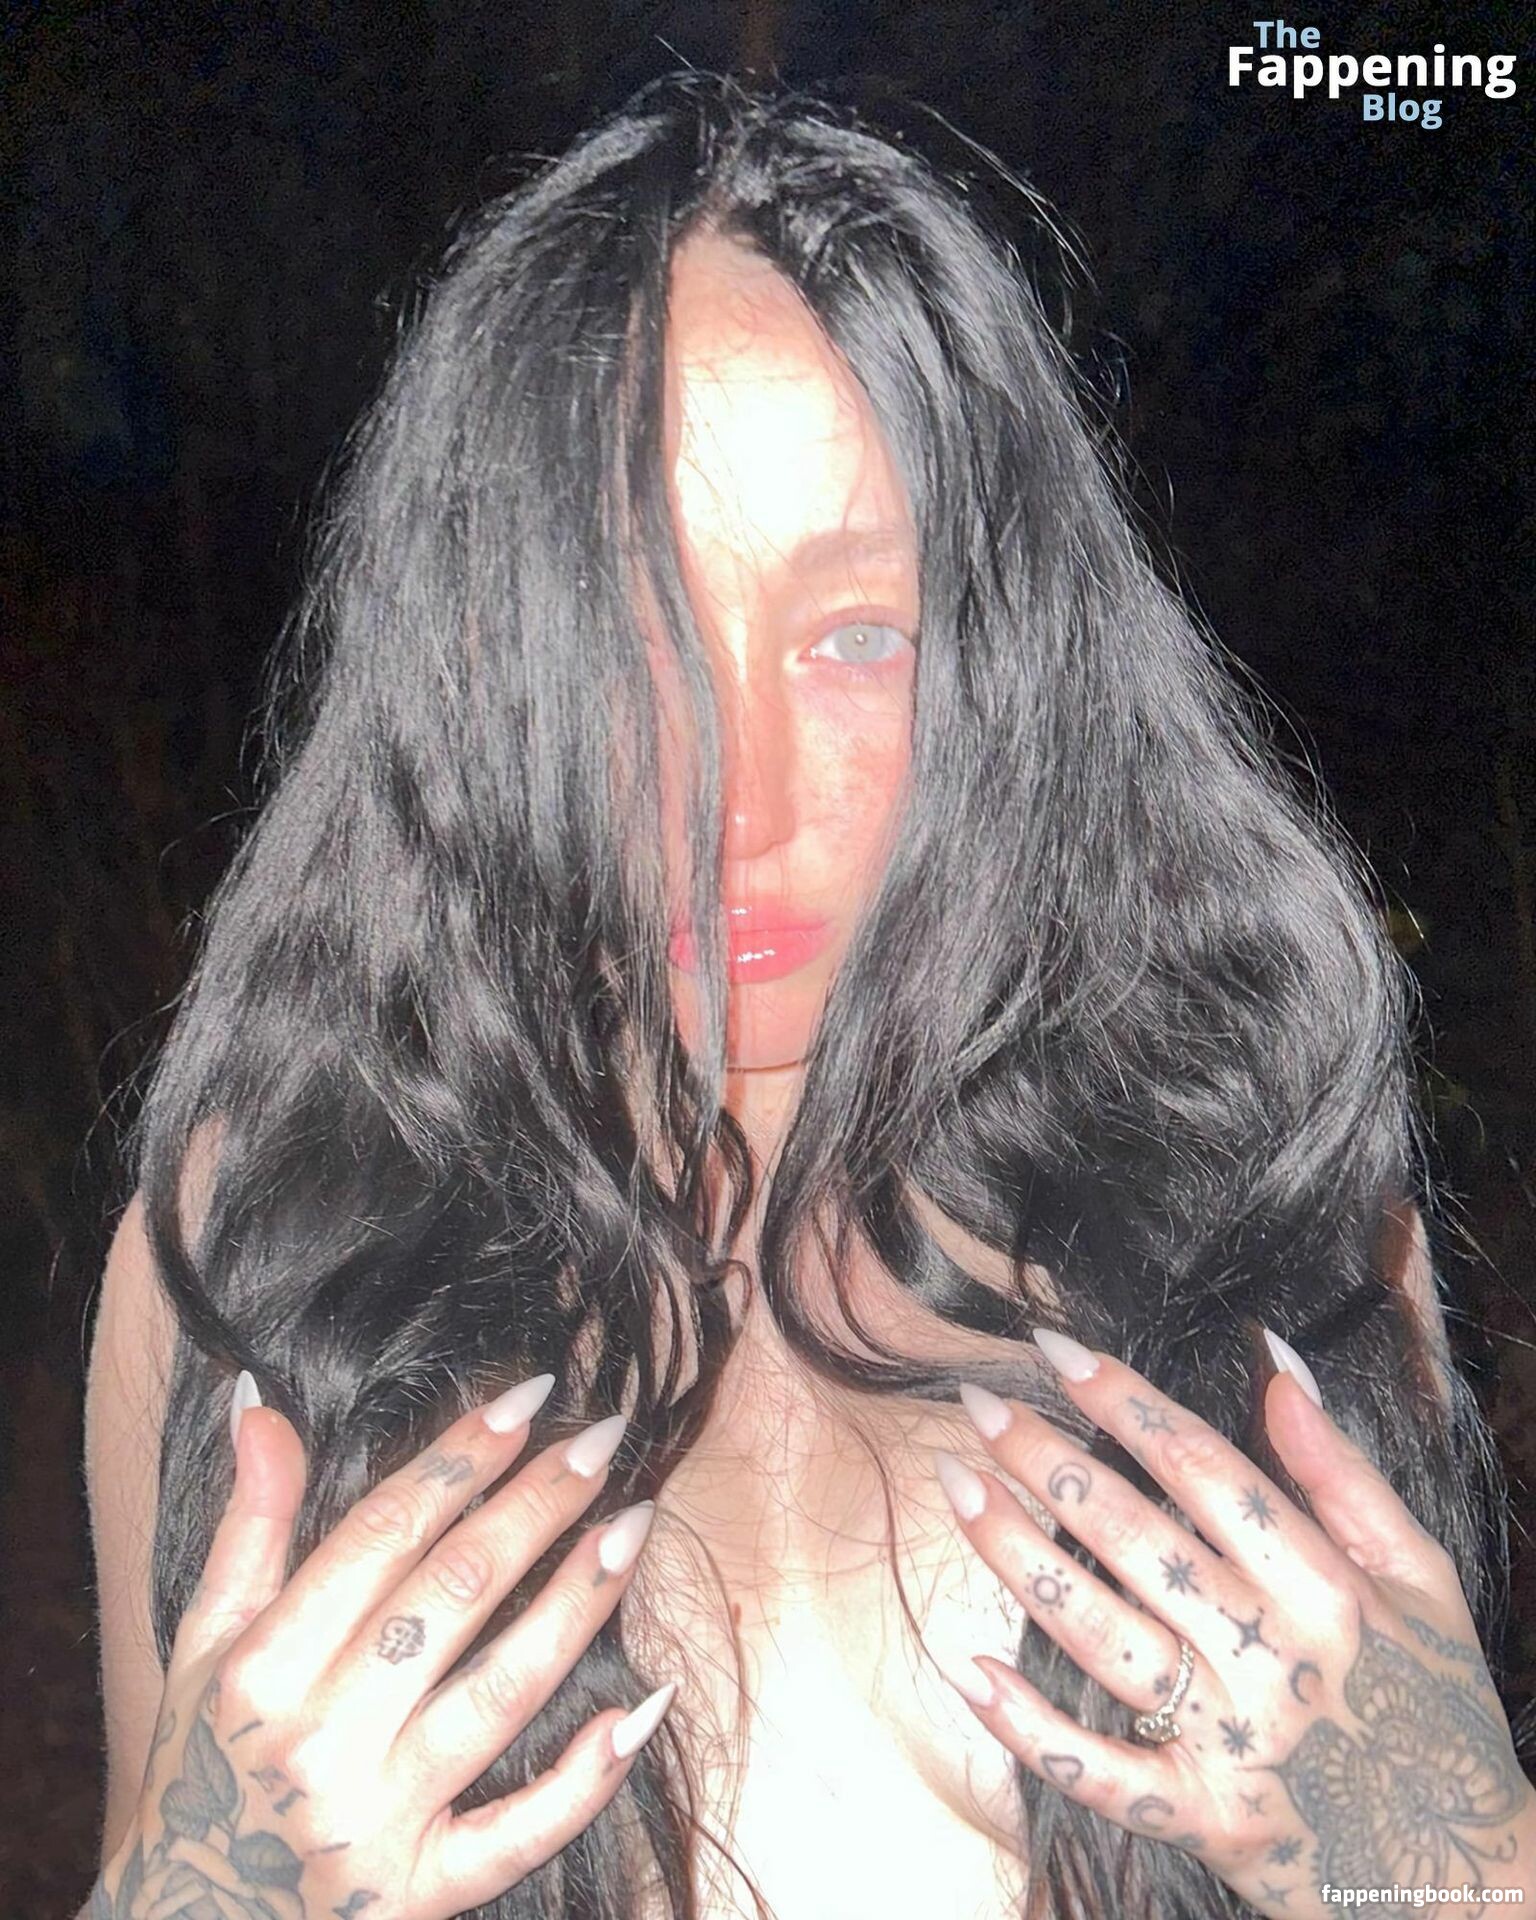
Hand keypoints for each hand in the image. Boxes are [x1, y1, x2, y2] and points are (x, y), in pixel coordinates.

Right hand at [87, 1372, 674, 1919]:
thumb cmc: (206, 1769)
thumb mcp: (202, 1648)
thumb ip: (246, 1525)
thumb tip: (259, 1403)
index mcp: (262, 1672)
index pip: (380, 1536)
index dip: (459, 1458)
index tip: (528, 1398)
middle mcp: (320, 1743)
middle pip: (451, 1597)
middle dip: (536, 1507)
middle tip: (605, 1438)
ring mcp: (377, 1823)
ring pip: (500, 1694)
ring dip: (577, 1604)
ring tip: (634, 1524)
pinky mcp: (422, 1894)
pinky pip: (521, 1832)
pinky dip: (588, 1775)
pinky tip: (647, 1702)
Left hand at [930, 1327, 1535, 1917]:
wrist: (1466, 1877)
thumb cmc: (1430, 1707)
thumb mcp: (1421, 1579)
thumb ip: (1344, 1473)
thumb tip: (1277, 1367)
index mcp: (1326, 1588)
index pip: (1206, 1470)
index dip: (1125, 1402)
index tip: (1056, 1350)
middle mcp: (1272, 1658)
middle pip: (1138, 1538)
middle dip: (1048, 1462)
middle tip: (977, 1403)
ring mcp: (1231, 1742)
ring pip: (1103, 1636)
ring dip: (1019, 1557)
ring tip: (958, 1484)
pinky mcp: (1201, 1817)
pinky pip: (1100, 1772)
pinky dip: (1032, 1726)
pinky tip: (970, 1665)